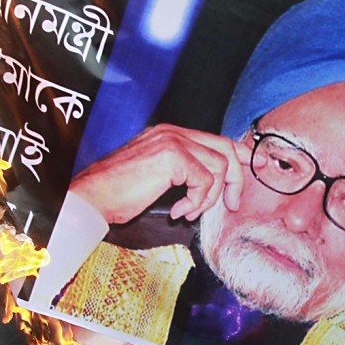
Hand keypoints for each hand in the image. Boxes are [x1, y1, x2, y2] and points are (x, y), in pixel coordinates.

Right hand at [67, 124, 248, 223]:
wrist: (92, 197)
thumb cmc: (118, 193)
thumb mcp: (156, 178)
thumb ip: (182, 173)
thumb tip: (210, 185)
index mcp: (169, 134)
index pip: (215, 140)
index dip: (238, 155)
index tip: (252, 170)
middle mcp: (172, 132)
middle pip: (225, 148)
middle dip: (236, 178)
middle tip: (232, 203)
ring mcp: (173, 141)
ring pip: (218, 167)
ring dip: (209, 198)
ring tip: (190, 211)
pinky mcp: (173, 156)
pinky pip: (205, 180)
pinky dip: (197, 201)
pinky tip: (180, 210)